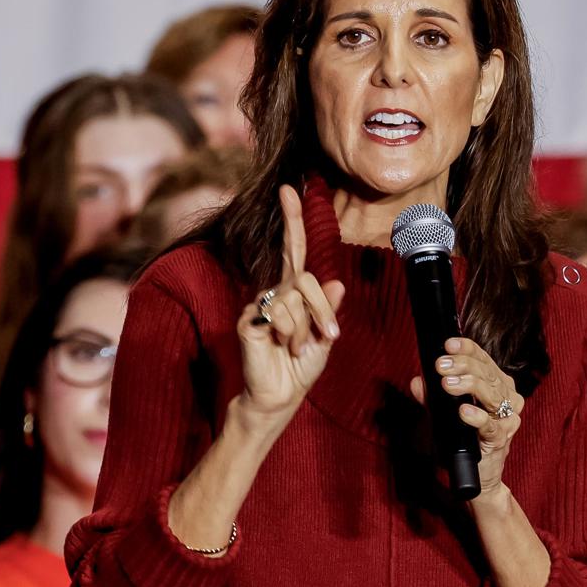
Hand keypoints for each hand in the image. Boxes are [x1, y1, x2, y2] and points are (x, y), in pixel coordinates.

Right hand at [235, 184, 345, 421]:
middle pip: (304, 277)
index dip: (292, 220)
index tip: (289, 190)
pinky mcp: (250, 320)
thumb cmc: (300, 367)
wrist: (279, 396)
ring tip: (298, 349)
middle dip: (321, 307)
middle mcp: (275, 293)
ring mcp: (260, 305)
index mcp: (294, 292)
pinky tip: (282, 347)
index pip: (293, 250)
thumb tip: (336, 281)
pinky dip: (291, 334)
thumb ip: (327, 309)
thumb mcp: (324, 336)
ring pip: (295, 299)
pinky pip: (280, 315)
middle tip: (329, 335)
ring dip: (306, 328)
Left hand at [410, 336, 524, 499]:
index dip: (467, 349)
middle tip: (440, 365)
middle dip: (463, 366)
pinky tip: (463, 411)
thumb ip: (431, 398)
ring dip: (469, 386)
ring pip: (492, 394)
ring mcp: (507, 419)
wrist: (477, 476)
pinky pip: (491, 426)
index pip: (484, 360)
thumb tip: (417, 382)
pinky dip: (476, 417)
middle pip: (487, 374)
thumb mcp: (442, 415)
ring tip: (448, 383)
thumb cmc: (462, 441)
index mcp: (496, 384)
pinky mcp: (501, 439)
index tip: (448, 344)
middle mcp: (507, 397)